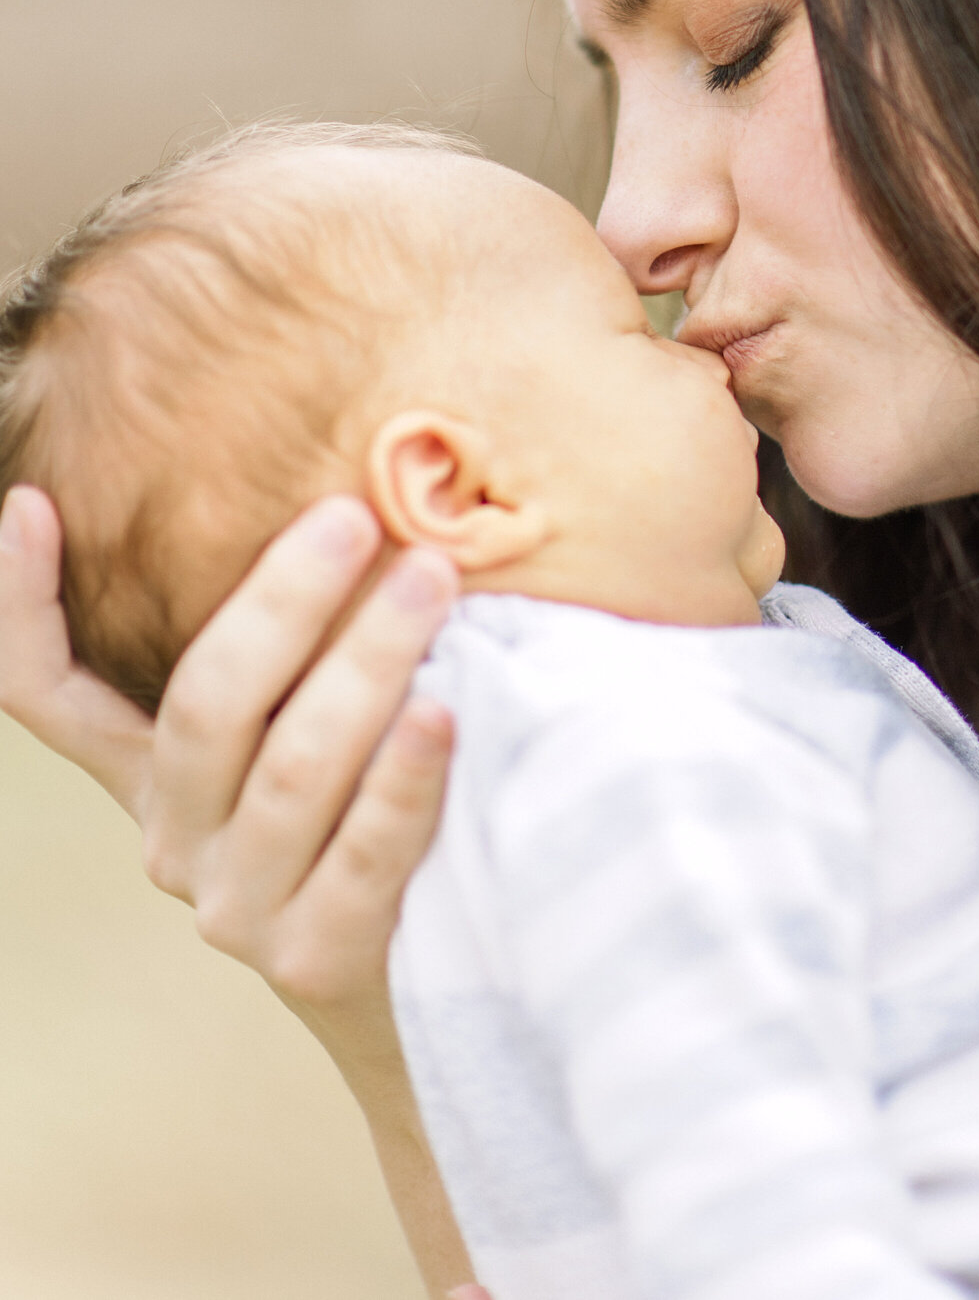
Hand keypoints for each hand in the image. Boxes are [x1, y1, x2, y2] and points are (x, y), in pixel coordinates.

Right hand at [0, 483, 455, 1011]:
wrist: (431, 985)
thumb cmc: (379, 805)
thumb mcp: (316, 720)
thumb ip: (304, 643)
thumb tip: (364, 484)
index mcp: (155, 773)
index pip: (48, 691)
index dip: (22, 603)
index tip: (32, 501)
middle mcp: (175, 838)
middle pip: (208, 703)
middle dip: (284, 597)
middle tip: (356, 516)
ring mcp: (238, 907)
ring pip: (294, 766)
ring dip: (368, 660)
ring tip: (432, 582)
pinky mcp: (314, 961)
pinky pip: (364, 851)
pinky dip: (405, 776)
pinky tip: (445, 710)